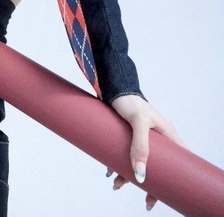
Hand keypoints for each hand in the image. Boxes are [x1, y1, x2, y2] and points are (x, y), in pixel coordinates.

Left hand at [107, 94, 183, 210]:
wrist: (113, 86)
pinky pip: (128, 153)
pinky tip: (109, 169)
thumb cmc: (129, 101)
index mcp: (167, 134)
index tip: (166, 194)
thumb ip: (140, 146)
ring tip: (115, 183)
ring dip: (128, 174)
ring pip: (140, 161)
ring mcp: (144, 136)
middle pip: (158, 166)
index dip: (175, 179)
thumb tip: (140, 174)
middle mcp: (157, 137)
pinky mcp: (130, 134)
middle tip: (144, 200)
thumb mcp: (138, 122)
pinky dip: (119, 163)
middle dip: (148, 182)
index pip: (178, 161)